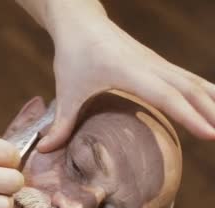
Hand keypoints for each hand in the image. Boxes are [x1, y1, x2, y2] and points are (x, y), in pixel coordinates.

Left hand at [37, 1, 214, 150]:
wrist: (81, 23)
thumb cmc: (73, 55)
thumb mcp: (67, 90)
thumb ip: (61, 123)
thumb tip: (44, 151)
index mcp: (130, 72)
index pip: (166, 96)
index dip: (188, 115)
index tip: (209, 133)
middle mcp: (151, 66)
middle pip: (189, 90)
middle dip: (210, 112)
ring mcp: (157, 63)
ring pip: (193, 82)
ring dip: (212, 101)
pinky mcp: (158, 64)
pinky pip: (188, 78)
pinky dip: (205, 91)